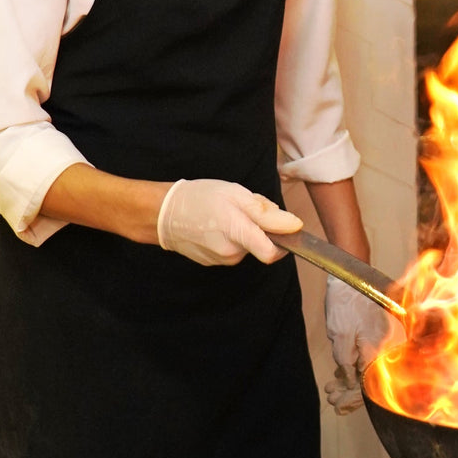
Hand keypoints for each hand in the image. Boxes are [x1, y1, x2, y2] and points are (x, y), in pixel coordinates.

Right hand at [157, 179, 301, 265]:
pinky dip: (231, 237)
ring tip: (226, 215)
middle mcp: (231, 253)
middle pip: (261, 245)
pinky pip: (233, 250)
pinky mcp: (213, 262)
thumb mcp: (236, 195)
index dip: (285, 243)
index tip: (283, 228)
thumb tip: (294, 225)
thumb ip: (267, 213)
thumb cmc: (199, 198)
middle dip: (260, 228)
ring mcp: (221, 260)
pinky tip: (217, 224)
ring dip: (245, 232)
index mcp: (238, 234)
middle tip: (243, 208)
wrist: (163, 213)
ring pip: (247, 247)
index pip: (273, 254)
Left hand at [323, 276, 390, 411]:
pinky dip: (356, 367)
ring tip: (332, 387)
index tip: (338, 405)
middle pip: (372, 380)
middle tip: (331, 397)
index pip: (369, 386)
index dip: (352, 399)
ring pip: (370, 369)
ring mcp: (386, 340)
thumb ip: (345, 362)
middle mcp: (389, 347)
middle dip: (350, 392)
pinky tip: (341, 374)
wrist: (352, 275)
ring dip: (351, 381)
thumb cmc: (346, 302)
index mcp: (380, 349)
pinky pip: (371, 357)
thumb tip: (351, 382)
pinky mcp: (381, 335)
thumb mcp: (339, 336)